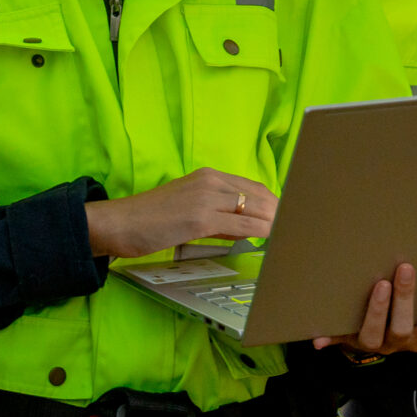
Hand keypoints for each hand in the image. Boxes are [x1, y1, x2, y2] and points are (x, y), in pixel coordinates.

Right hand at [84, 168, 275, 260]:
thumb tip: (244, 227)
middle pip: (260, 195)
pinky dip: (260, 232)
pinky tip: (270, 241)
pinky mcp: (200, 217)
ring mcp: (206, 198)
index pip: (253, 187)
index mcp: (208, 176)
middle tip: (297, 230)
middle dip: (281, 213)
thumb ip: (217, 215)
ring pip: (254, 208)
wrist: (118, 223)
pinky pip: (240, 224)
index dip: (274, 203)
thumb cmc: (149, 220)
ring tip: (290, 237)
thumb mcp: (188, 208)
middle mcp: (210, 181)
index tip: (288, 219)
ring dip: (276, 223)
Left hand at [314, 259, 416, 354]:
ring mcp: (374, 341)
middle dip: (404, 298)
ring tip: (377, 284)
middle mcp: (401, 341)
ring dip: (375, 311)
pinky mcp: (349, 339)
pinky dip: (329, 338)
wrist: (379, 338)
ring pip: (374, 334)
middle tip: (403, 267)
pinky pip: (338, 340)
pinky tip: (318, 336)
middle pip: (405, 326)